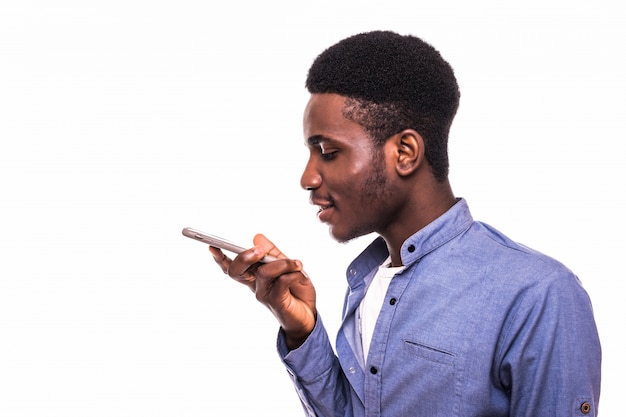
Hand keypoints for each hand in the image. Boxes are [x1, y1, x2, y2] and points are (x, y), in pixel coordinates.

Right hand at [209, 234, 315, 348]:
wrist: (309, 315)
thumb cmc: (297, 291)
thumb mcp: (288, 266)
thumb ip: (274, 253)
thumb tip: (257, 237)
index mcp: (255, 275)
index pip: (233, 266)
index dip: (220, 258)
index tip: (212, 246)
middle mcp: (255, 284)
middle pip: (236, 271)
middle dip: (244, 257)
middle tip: (259, 251)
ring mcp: (263, 294)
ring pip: (263, 273)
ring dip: (282, 263)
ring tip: (297, 263)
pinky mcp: (275, 302)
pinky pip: (281, 282)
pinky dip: (292, 273)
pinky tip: (299, 273)